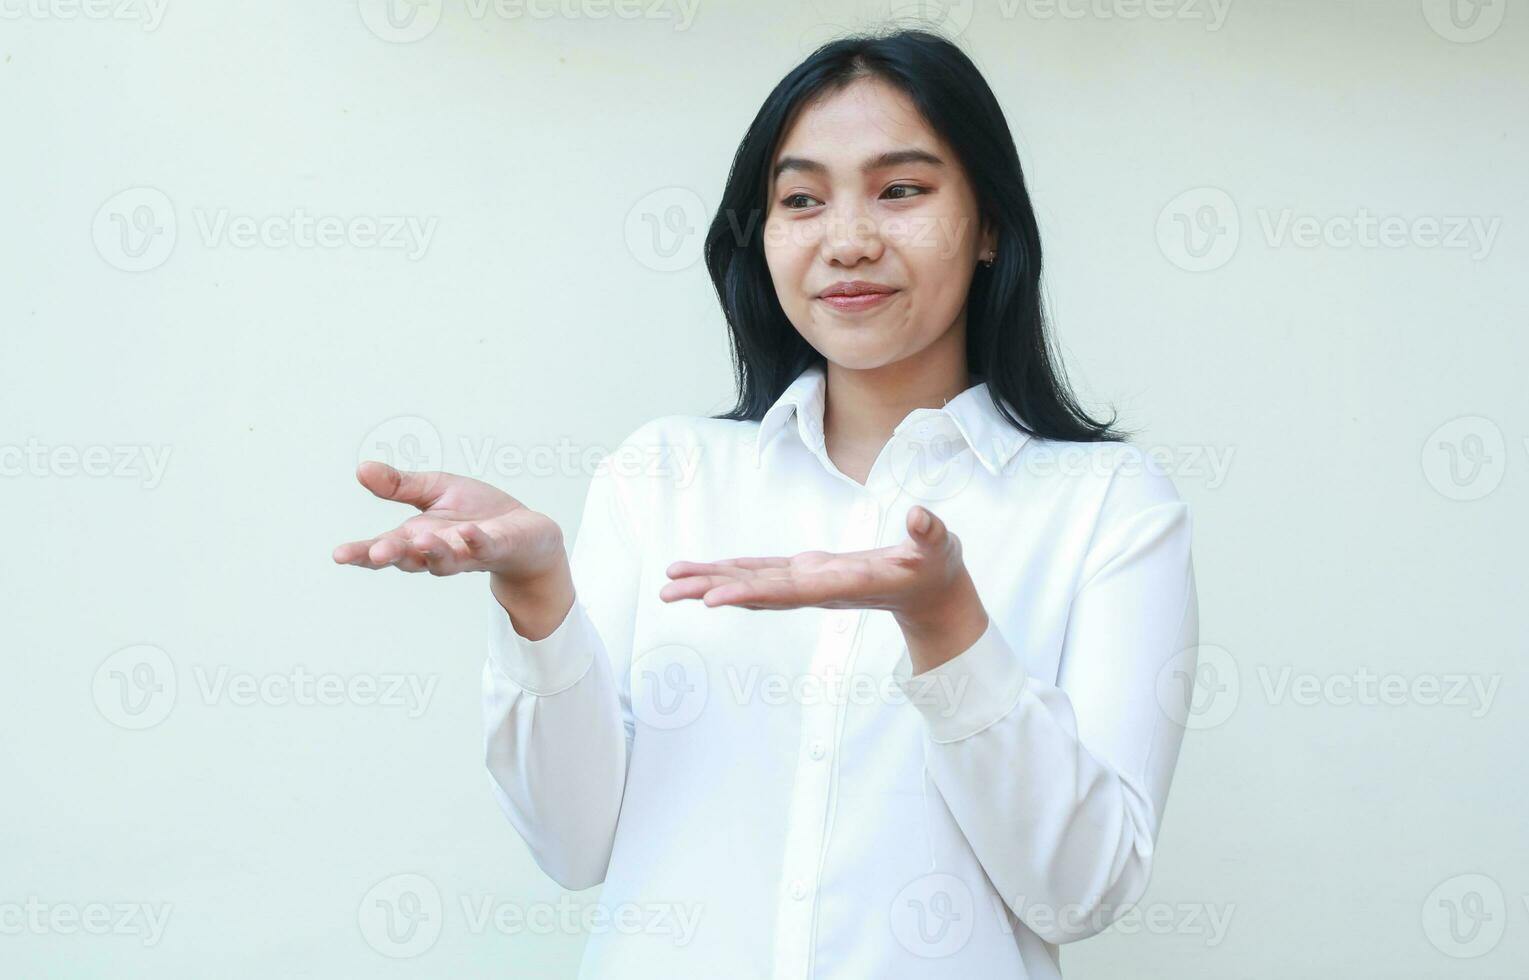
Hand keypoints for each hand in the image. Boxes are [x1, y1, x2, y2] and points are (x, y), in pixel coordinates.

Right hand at [332, 462, 564, 582]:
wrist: (526, 533)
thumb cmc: (477, 513)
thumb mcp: (434, 490)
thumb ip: (400, 485)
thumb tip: (361, 469)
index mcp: (418, 537)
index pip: (385, 547)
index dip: (362, 553)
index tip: (339, 555)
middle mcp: (439, 551)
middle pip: (410, 558)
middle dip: (392, 556)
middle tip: (375, 553)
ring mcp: (469, 553)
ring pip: (446, 560)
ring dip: (433, 551)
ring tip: (422, 538)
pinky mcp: (498, 548)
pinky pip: (485, 548)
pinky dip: (476, 541)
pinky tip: (469, 532)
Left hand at [660, 504, 986, 670]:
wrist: (933, 594)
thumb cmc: (936, 568)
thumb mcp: (940, 547)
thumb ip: (931, 534)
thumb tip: (920, 517)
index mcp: (842, 582)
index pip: (790, 591)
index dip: (750, 594)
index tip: (713, 601)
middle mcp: (816, 587)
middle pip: (756, 590)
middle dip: (712, 590)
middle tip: (667, 591)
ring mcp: (809, 582)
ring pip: (752, 583)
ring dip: (711, 582)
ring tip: (670, 581)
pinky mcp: (807, 574)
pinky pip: (762, 575)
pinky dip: (732, 574)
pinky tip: (705, 576)